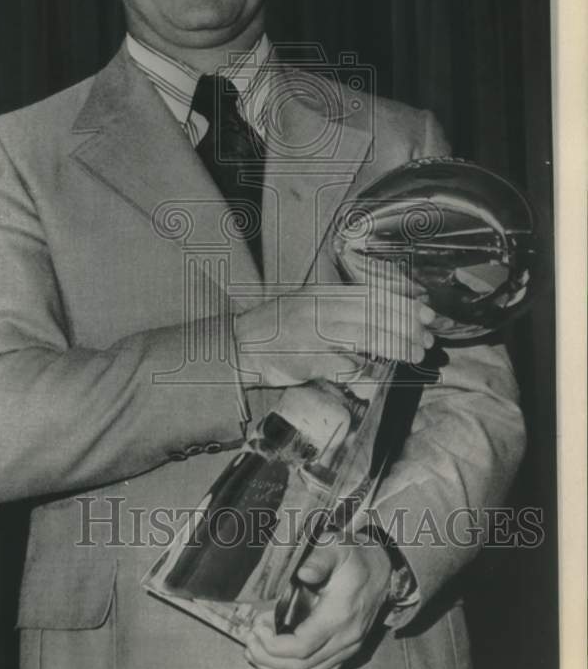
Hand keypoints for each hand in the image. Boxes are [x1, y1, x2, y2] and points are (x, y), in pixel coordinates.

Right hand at [234, 283, 435, 388]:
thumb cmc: (275, 329)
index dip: (402, 301)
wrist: (239, 347)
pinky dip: (367, 370)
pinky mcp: (308, 359)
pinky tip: (382, 375)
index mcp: (322, 294)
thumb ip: (338, 308)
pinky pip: (346, 365)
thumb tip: (380, 315)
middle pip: (373, 313)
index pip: (371, 293)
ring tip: (416, 354)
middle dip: (406, 325)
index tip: (425, 310)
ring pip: (366, 336)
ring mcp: (313, 334)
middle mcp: (320, 309)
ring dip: (396, 346)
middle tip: (428, 337)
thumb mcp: (306, 306)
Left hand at [244, 539, 392, 668]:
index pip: (302, 647)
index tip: (257, 628)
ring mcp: (346, 650)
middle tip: (249, 639)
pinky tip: (276, 667)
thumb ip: (320, 560)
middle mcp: (344, 640)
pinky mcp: (345, 654)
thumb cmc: (353, 558)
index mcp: (339, 616)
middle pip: (301, 667)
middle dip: (268, 658)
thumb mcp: (336, 548)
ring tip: (254, 652)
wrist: (382, 571)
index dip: (274, 645)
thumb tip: (304, 572)